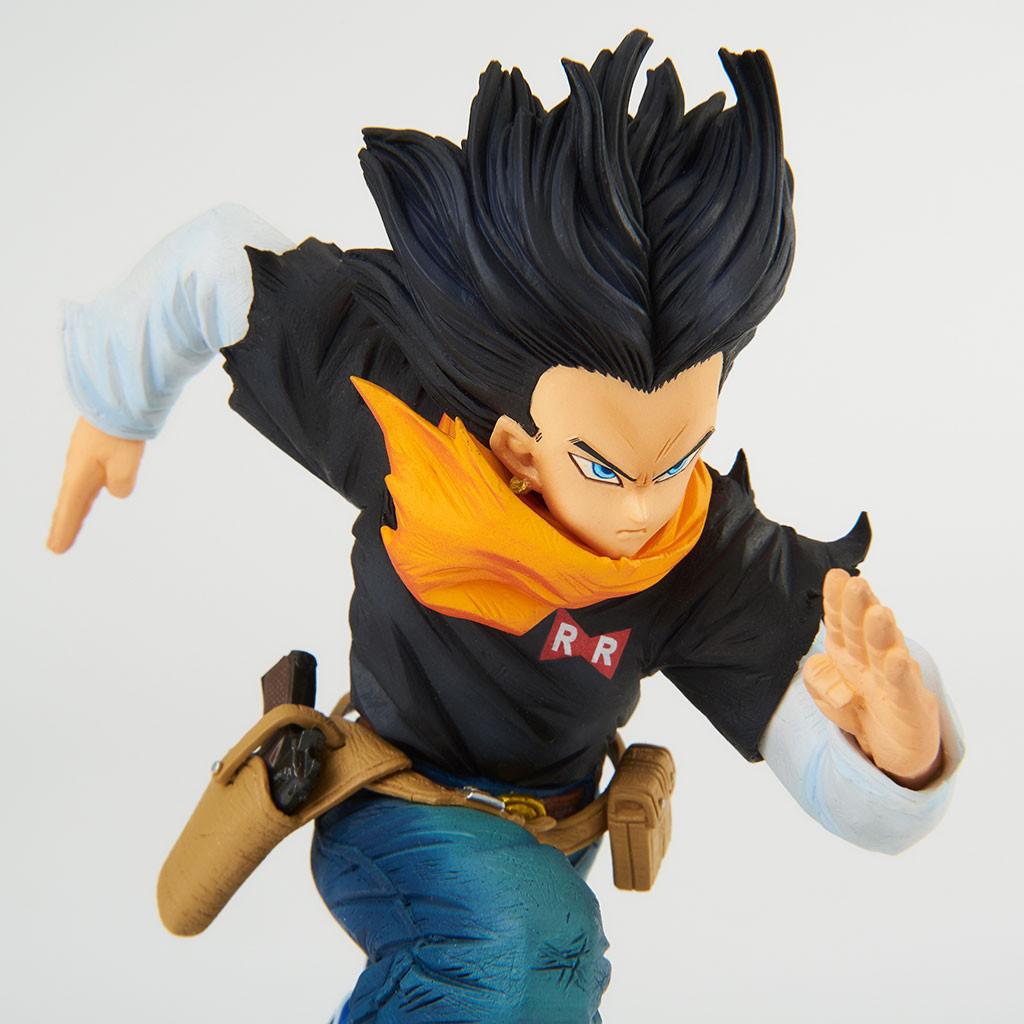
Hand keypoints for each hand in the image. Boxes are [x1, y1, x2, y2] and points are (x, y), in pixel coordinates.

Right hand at [47, 416, 144, 552]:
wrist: (116, 398)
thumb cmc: (119, 431)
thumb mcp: (125, 464)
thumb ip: (121, 484)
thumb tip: (117, 491)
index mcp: (80, 476)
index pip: (70, 511)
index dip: (64, 531)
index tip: (56, 550)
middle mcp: (77, 468)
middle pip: (71, 503)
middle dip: (65, 524)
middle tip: (56, 546)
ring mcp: (84, 457)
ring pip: (79, 490)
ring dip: (75, 509)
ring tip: (70, 525)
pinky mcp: (93, 448)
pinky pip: (88, 478)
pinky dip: (86, 493)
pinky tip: (88, 494)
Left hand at [803, 569, 941, 788]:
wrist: (892, 747)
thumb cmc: (860, 710)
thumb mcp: (826, 695)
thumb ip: (817, 678)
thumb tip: (819, 664)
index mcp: (849, 653)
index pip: (841, 623)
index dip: (838, 601)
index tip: (836, 577)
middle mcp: (873, 659)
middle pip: (863, 630)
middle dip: (860, 606)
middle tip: (856, 584)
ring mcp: (894, 679)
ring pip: (887, 652)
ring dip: (882, 632)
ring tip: (878, 612)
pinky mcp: (911, 704)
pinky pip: (904, 687)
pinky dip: (901, 673)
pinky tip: (897, 658)